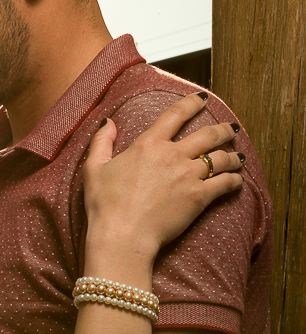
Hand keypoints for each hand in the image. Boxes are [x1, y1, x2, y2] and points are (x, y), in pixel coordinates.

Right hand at [83, 93, 243, 259]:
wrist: (122, 235)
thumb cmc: (105, 205)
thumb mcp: (94, 168)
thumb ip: (102, 142)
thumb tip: (108, 123)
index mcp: (148, 144)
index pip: (175, 115)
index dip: (191, 103)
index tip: (201, 99)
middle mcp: (172, 155)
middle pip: (208, 135)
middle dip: (223, 129)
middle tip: (232, 128)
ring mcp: (188, 175)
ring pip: (220, 158)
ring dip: (233, 156)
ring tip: (238, 156)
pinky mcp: (199, 197)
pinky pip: (224, 183)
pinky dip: (234, 180)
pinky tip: (238, 181)